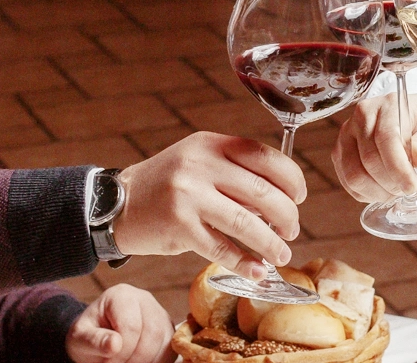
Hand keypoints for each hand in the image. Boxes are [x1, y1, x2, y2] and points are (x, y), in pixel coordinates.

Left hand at [65, 284, 174, 362]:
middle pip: (152, 332)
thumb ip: (94, 340)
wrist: (95, 337)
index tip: (107, 362)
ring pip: (165, 340)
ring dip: (147, 360)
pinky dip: (157, 361)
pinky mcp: (167, 328)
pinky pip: (171, 347)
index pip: (131, 326)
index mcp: (121, 295)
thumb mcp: (79, 337)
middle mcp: (144, 299)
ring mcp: (159, 312)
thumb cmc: (87, 335)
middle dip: (136, 358)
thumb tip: (114, 344)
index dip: (122, 351)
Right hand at [114, 131, 305, 279]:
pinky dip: (244, 262)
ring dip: (270, 242)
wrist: (115, 203)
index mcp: (212, 145)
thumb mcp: (200, 161)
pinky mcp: (179, 227)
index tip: (300, 196)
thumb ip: (236, 170)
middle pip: (261, 191)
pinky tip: (257, 271)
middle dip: (286, 214)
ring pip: (245, 221)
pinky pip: (221, 248)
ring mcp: (188, 196)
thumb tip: (283, 196)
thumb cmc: (169, 184)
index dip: (291, 178)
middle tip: (292, 229)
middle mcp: (201, 166)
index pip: (265, 156)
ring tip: (282, 253)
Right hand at [332, 93, 416, 201]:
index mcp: (388, 105)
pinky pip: (348, 183)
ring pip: (354, 175)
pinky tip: (384, 190)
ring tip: (397, 190)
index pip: (386, 139)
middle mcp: (361, 116)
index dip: (398, 168)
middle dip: (391, 183)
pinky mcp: (340, 153)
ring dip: (379, 192)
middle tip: (410, 189)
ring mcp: (346, 135)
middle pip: (369, 159)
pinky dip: (368, 194)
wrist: (411, 124)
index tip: (412, 187)